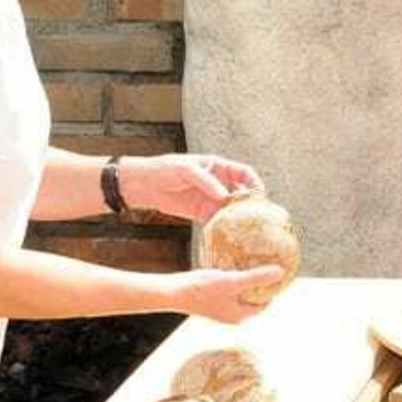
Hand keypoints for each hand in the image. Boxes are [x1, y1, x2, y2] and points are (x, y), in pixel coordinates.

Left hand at [121, 153, 265, 223]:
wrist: (142, 184)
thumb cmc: (164, 169)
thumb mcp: (186, 170)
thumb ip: (206, 181)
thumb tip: (224, 196)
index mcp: (218, 166)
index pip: (244, 173)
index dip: (254, 183)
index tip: (259, 196)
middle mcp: (218, 183)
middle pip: (241, 193)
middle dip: (250, 204)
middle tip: (257, 217)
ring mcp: (210, 198)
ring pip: (230, 209)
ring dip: (237, 218)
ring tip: (245, 230)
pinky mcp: (201, 213)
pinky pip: (216, 220)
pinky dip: (222, 227)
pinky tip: (226, 235)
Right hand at [177, 266, 286, 322]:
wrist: (172, 292)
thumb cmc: (202, 289)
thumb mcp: (232, 281)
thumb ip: (256, 278)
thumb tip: (280, 273)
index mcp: (239, 315)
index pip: (265, 303)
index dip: (273, 289)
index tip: (281, 273)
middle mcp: (231, 315)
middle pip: (253, 298)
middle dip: (261, 284)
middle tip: (270, 265)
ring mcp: (220, 308)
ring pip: (241, 293)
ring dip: (248, 280)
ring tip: (255, 262)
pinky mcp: (211, 300)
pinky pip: (230, 289)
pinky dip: (235, 279)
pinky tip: (234, 264)